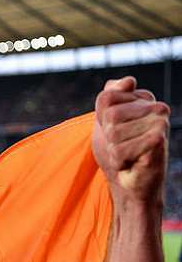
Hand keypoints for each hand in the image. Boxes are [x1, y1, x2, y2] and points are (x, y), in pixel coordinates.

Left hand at [91, 76, 169, 203]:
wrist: (130, 181)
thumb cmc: (117, 150)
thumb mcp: (105, 120)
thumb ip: (110, 96)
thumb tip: (130, 80)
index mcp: (144, 98)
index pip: (106, 98)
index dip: (101, 119)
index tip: (113, 130)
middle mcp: (157, 107)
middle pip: (109, 115)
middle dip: (108, 136)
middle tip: (122, 145)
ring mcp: (160, 123)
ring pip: (113, 133)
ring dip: (114, 149)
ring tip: (128, 153)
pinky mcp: (158, 141)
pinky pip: (120, 149)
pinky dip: (119, 161)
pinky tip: (132, 162)